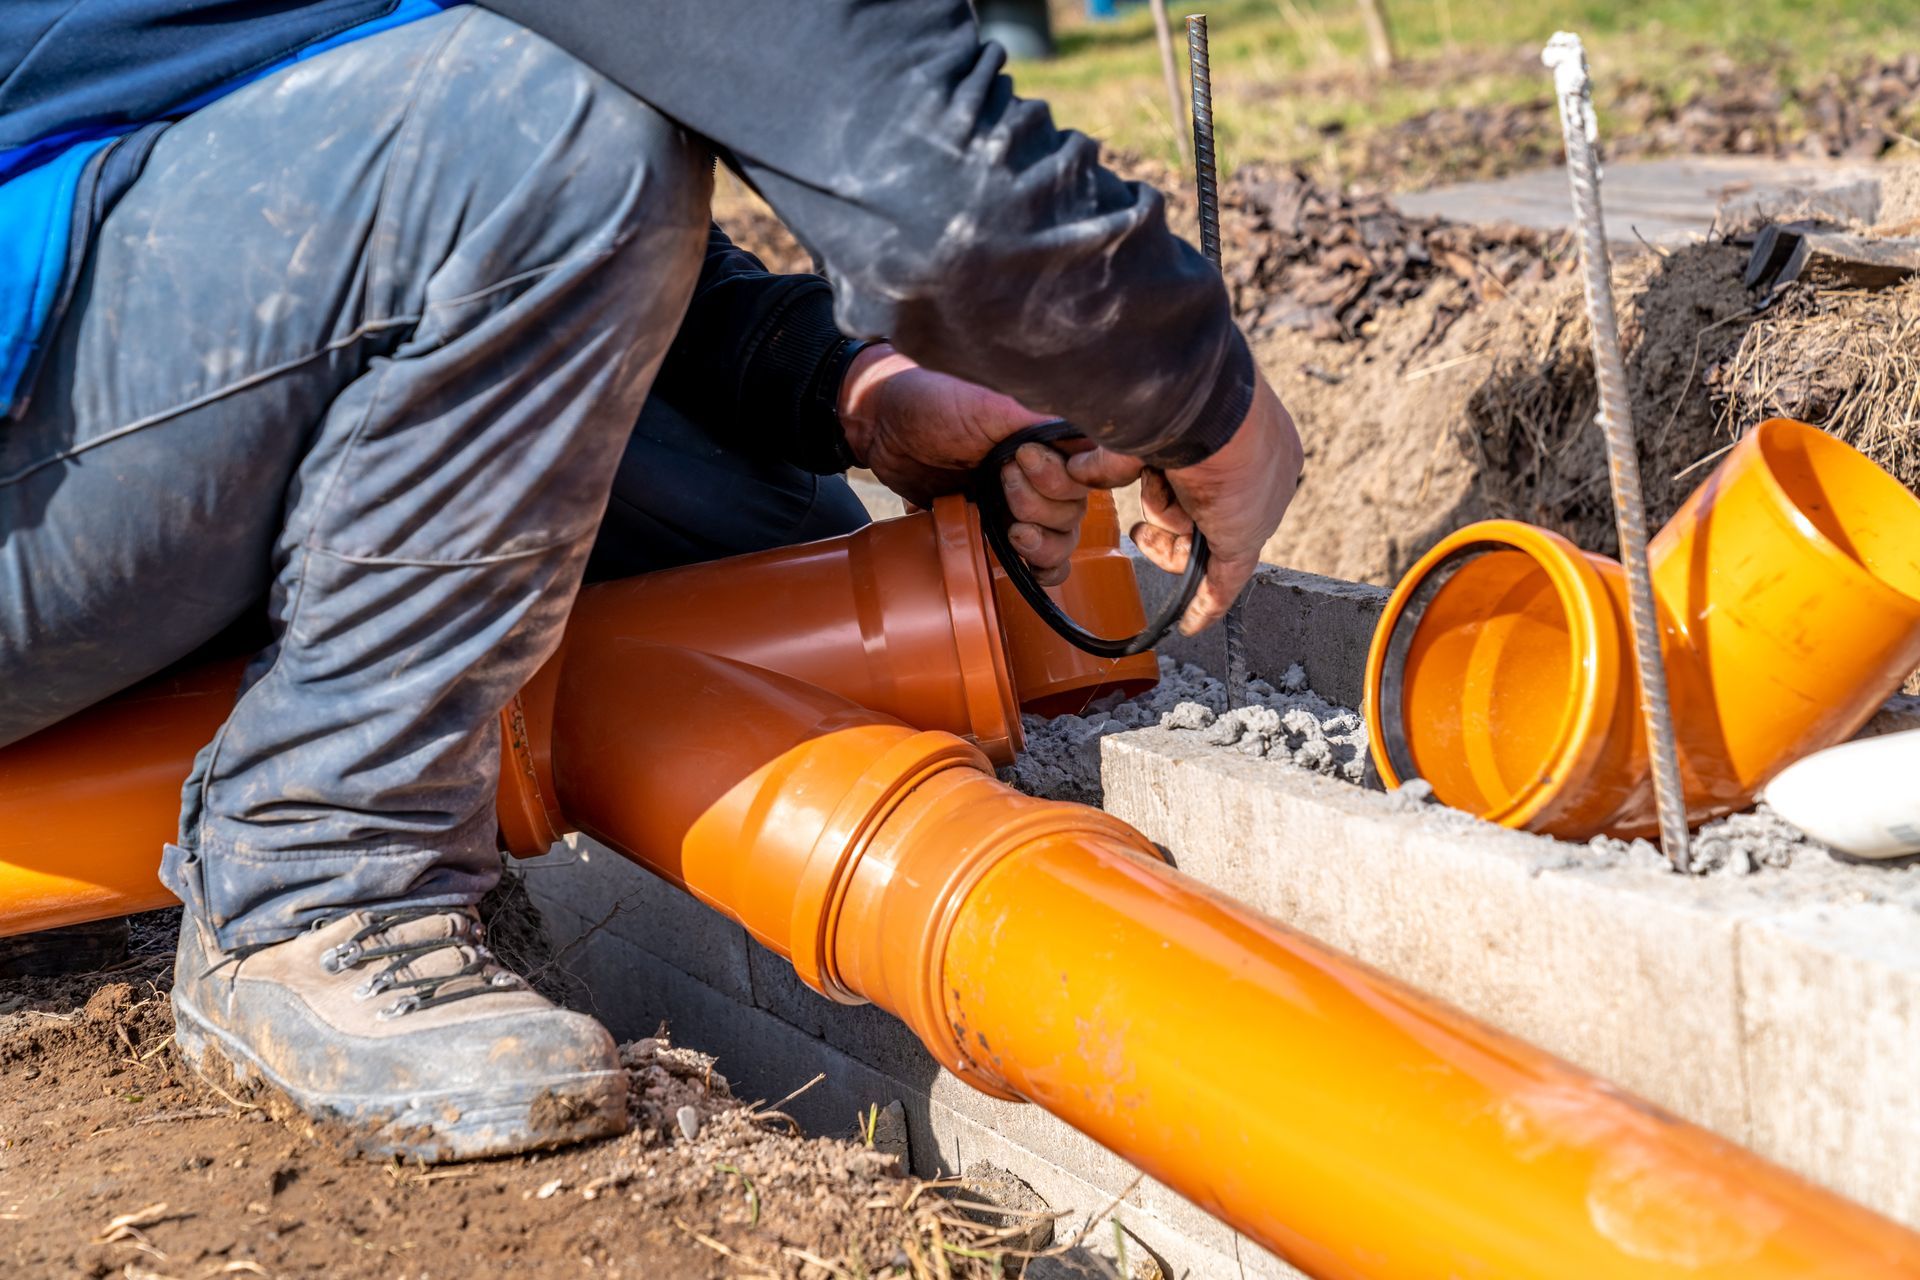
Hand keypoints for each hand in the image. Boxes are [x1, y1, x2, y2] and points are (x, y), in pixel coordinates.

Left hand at [839, 344, 1090, 585]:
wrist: (881, 427)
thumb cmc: (930, 401)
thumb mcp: (985, 402)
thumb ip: (1036, 418)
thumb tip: (1085, 433)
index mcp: (1050, 434)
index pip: (1097, 464)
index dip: (1082, 475)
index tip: (1044, 465)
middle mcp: (1046, 468)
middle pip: (1078, 507)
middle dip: (1042, 503)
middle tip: (1001, 478)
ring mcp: (1024, 501)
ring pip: (1064, 538)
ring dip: (1042, 541)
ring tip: (1008, 527)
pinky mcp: (999, 527)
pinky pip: (1042, 561)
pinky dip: (1040, 568)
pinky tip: (1022, 560)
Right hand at [1067, 372, 1301, 634]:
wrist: (1208, 408)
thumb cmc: (1179, 399)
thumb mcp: (1146, 425)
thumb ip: (1120, 453)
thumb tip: (1078, 468)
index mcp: (1247, 434)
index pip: (1211, 481)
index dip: (1173, 494)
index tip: (1150, 497)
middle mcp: (1258, 473)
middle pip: (1203, 516)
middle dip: (1167, 522)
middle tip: (1141, 531)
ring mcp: (1254, 509)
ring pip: (1200, 541)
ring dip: (1167, 533)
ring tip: (1153, 513)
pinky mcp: (1243, 541)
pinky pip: (1224, 581)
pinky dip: (1204, 602)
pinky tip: (1190, 623)